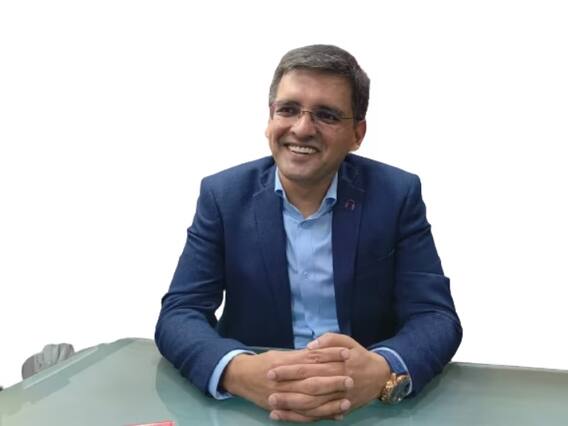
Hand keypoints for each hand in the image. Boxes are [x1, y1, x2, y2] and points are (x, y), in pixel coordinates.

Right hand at [222, 347, 352, 416]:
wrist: (241, 377)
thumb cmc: (264, 363)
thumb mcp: (281, 354)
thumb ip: (300, 356)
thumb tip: (320, 353)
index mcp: (286, 364)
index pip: (312, 360)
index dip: (330, 357)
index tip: (347, 354)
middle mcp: (285, 382)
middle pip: (312, 383)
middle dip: (332, 383)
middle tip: (350, 381)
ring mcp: (284, 398)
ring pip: (310, 402)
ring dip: (329, 404)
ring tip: (346, 402)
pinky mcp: (283, 409)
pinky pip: (303, 415)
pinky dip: (320, 416)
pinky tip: (335, 415)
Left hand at [268, 333, 390, 421]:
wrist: (380, 376)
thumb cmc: (359, 355)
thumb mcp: (347, 340)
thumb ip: (329, 340)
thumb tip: (309, 346)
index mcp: (337, 363)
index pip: (309, 366)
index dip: (290, 368)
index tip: (272, 368)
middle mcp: (336, 382)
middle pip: (309, 386)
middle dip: (287, 387)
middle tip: (268, 387)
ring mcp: (337, 398)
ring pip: (312, 404)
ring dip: (291, 405)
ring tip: (271, 404)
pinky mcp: (338, 409)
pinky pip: (317, 416)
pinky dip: (300, 417)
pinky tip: (284, 416)